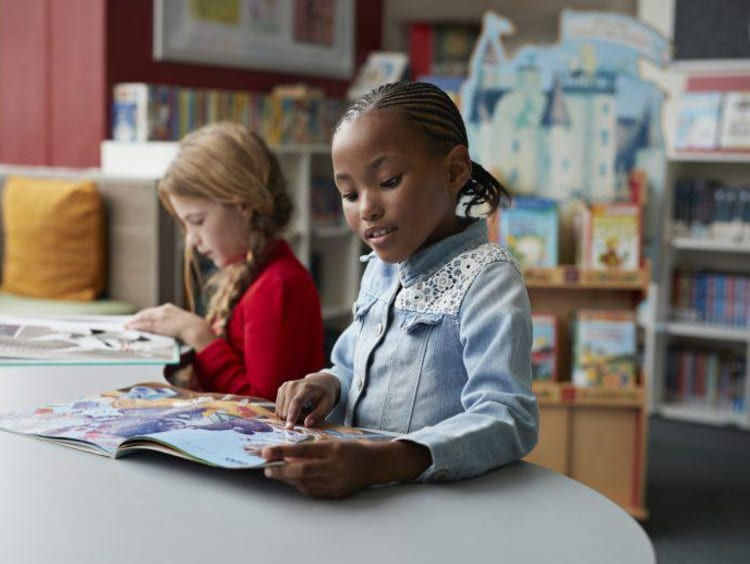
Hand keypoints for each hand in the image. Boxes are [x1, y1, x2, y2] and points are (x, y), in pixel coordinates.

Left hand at [126, 303, 214, 350]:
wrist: (196, 329)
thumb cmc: (193, 328)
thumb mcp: (182, 323)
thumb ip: (174, 324)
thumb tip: (171, 330)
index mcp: (169, 308)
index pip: (153, 311)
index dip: (144, 315)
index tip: (138, 318)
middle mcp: (163, 310)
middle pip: (145, 313)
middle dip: (136, 318)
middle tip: (128, 323)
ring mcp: (160, 316)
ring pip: (142, 318)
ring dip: (133, 322)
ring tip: (125, 326)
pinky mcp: (158, 324)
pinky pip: (144, 325)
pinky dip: (135, 326)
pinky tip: (129, 328)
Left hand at [262, 440, 431, 498]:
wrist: (374, 464)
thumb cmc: (350, 450)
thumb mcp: (333, 442)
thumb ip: (312, 448)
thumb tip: (287, 456)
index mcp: (333, 449)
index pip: (302, 451)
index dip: (282, 451)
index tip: (266, 452)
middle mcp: (334, 467)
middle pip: (301, 470)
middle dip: (280, 470)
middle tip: (266, 467)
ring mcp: (335, 482)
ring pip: (304, 483)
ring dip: (287, 479)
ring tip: (275, 473)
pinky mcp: (335, 494)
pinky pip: (312, 491)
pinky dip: (299, 486)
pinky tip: (292, 481)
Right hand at [275, 372, 339, 428]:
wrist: (321, 381)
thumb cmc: (325, 395)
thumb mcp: (327, 406)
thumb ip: (317, 415)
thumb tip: (306, 424)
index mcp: (307, 388)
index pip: (297, 403)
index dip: (292, 416)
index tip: (289, 428)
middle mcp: (293, 385)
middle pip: (287, 410)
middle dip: (296, 418)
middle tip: (308, 413)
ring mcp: (285, 386)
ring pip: (281, 412)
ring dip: (291, 415)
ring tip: (303, 409)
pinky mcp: (281, 389)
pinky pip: (279, 409)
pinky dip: (287, 412)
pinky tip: (297, 406)